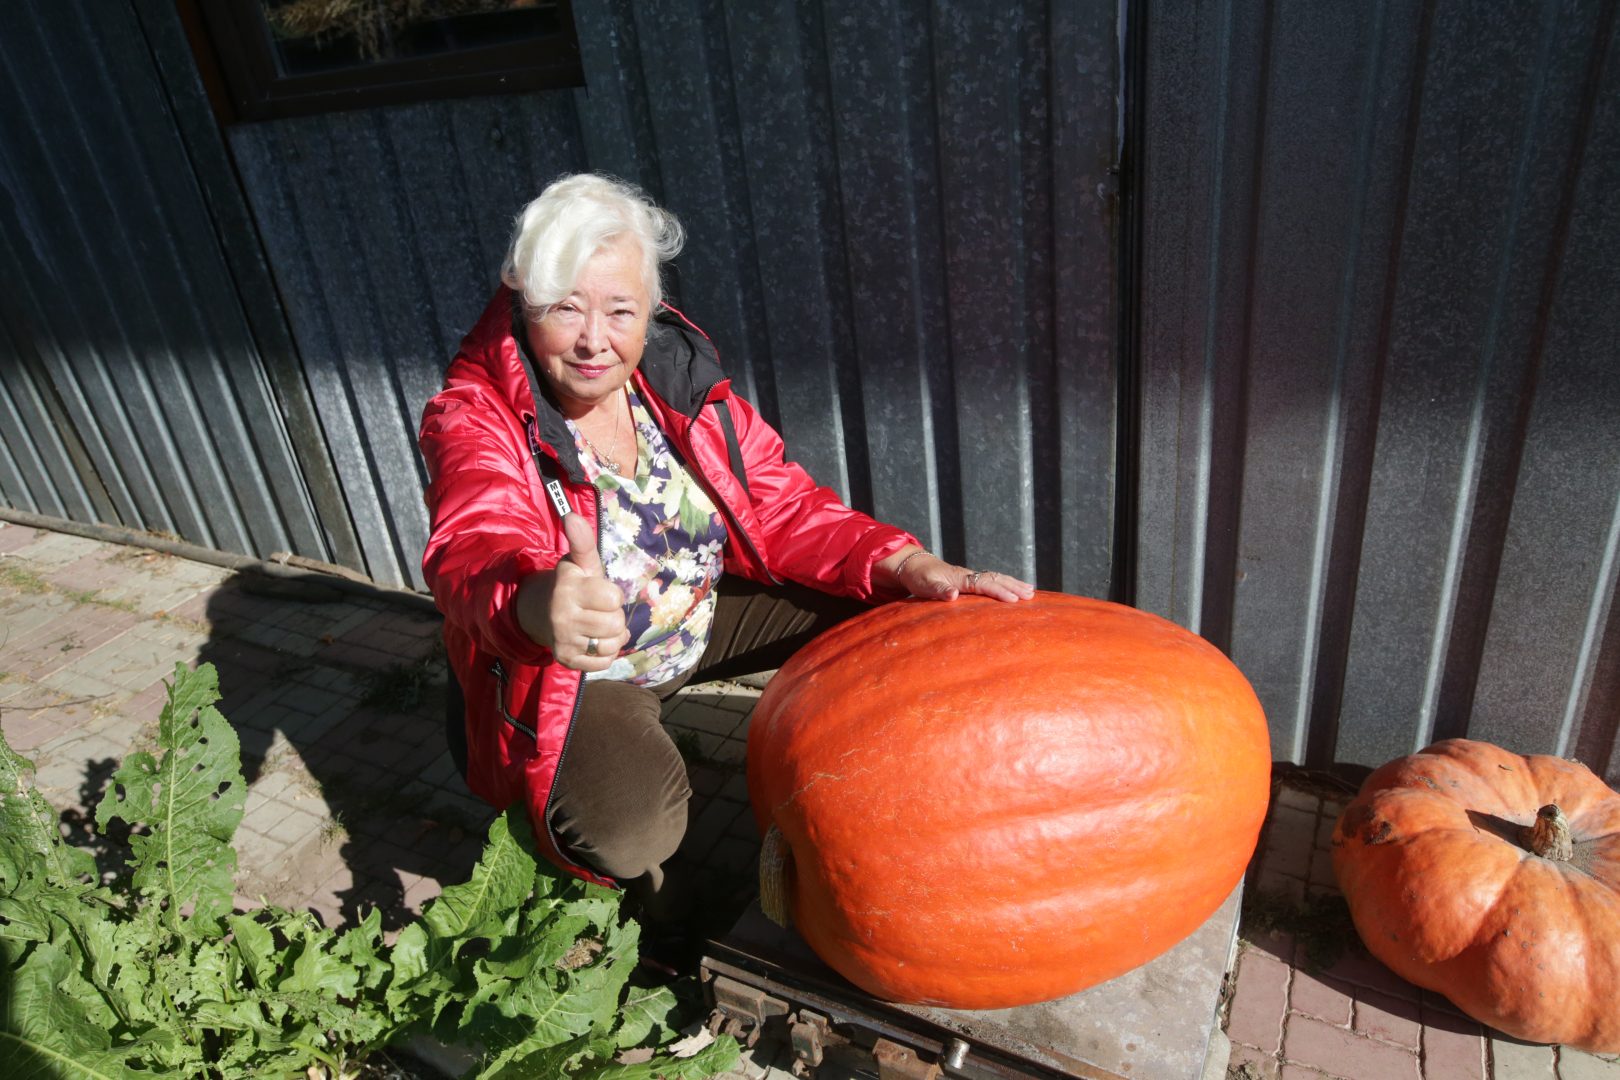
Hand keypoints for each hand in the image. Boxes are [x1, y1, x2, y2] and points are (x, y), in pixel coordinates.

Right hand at [516, 513, 629, 669]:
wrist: (541, 612)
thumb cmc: (572, 584)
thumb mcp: (579, 562)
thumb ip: (582, 541)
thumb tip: (572, 515)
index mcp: (568, 588)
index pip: (613, 598)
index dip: (612, 595)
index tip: (599, 592)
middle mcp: (562, 616)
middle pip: (615, 624)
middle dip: (613, 616)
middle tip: (599, 610)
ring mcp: (563, 640)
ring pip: (612, 645)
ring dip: (612, 636)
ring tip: (598, 626)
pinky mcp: (566, 660)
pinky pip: (604, 663)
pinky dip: (605, 654)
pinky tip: (594, 641)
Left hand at [881, 547, 1034, 602]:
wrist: (914, 566)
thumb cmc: (919, 578)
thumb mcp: (925, 586)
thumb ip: (939, 591)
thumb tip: (954, 595)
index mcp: (961, 578)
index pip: (984, 584)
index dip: (1000, 591)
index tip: (1014, 599)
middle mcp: (968, 575)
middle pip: (995, 578)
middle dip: (1013, 586)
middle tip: (1030, 595)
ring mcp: (970, 576)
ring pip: (995, 577)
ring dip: (1013, 583)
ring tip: (1030, 591)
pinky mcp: (969, 580)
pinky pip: (991, 580)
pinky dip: (1004, 583)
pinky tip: (1013, 589)